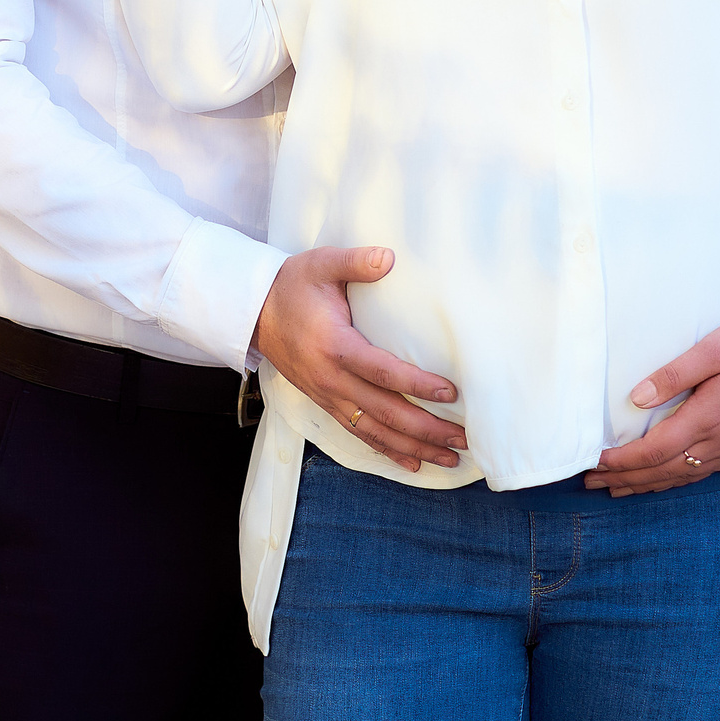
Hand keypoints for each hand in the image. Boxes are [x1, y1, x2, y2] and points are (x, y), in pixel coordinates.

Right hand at [255, 247, 467, 473]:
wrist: (255, 312)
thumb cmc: (292, 286)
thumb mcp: (321, 265)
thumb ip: (355, 262)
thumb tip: (389, 258)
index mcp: (335, 346)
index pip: (382, 371)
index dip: (417, 384)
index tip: (450, 392)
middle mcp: (332, 379)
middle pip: (385, 412)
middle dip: (426, 428)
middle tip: (463, 437)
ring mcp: (328, 396)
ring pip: (375, 431)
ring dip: (414, 447)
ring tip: (449, 459)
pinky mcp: (326, 403)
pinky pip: (358, 433)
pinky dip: (387, 451)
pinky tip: (413, 463)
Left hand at [582, 304, 719, 496]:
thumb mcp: (710, 349)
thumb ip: (672, 374)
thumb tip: (637, 399)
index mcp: (709, 418)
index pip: (655, 450)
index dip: (622, 461)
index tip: (595, 462)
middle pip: (664, 471)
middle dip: (625, 479)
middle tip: (589, 483)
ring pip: (681, 477)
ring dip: (645, 485)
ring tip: (614, 489)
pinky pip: (698, 473)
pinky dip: (672, 481)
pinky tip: (658, 481)